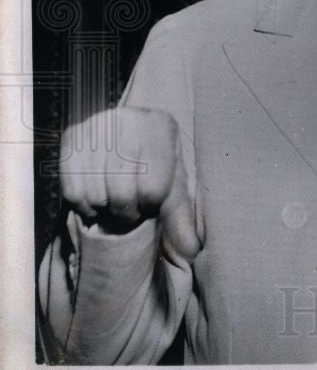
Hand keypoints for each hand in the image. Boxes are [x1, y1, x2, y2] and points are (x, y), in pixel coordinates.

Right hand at [59, 106, 200, 264]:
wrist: (130, 136)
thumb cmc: (157, 165)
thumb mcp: (173, 185)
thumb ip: (181, 218)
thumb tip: (191, 250)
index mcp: (162, 127)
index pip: (153, 188)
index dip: (150, 206)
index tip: (149, 204)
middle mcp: (128, 119)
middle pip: (121, 193)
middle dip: (126, 211)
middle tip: (130, 209)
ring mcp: (96, 126)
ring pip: (95, 193)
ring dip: (104, 209)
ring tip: (114, 201)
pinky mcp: (71, 137)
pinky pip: (71, 190)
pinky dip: (84, 205)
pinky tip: (97, 200)